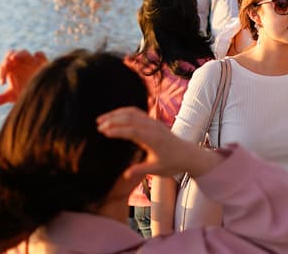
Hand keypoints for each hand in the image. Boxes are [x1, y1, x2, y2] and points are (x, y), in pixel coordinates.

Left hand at [0, 49, 47, 105]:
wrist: (39, 92)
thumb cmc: (23, 92)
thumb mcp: (13, 96)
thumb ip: (3, 98)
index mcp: (9, 68)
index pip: (2, 66)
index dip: (1, 73)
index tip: (2, 83)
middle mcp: (19, 62)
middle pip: (10, 54)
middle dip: (7, 59)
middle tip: (5, 65)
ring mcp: (30, 60)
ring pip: (23, 52)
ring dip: (19, 54)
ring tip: (14, 59)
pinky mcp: (41, 61)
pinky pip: (39, 55)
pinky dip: (37, 56)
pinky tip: (35, 61)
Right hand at [97, 107, 222, 180]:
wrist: (188, 155)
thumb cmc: (173, 164)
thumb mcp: (157, 170)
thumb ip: (141, 170)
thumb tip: (125, 175)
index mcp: (153, 139)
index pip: (132, 131)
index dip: (117, 130)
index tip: (103, 132)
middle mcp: (153, 127)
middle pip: (130, 118)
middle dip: (113, 120)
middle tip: (98, 125)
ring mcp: (154, 122)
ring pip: (132, 112)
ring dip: (116, 113)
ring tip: (101, 119)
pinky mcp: (154, 121)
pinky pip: (137, 112)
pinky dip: (123, 111)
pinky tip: (114, 116)